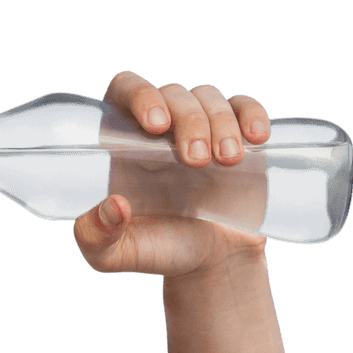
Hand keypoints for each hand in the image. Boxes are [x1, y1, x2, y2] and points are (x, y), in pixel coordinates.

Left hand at [73, 71, 271, 278]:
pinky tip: (257, 138)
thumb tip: (114, 204)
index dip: (139, 94)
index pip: (125, 90)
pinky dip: (252, 114)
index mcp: (122, 142)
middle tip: (196, 162)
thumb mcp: (112, 255)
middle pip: (173, 93)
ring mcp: (200, 127)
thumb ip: (94, 236)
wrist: (209, 262)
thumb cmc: (154, 250)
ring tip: (228, 160)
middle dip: (189, 120)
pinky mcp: (237, 135)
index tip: (155, 124)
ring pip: (208, 97)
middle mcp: (160, 128)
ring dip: (220, 121)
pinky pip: (245, 106)